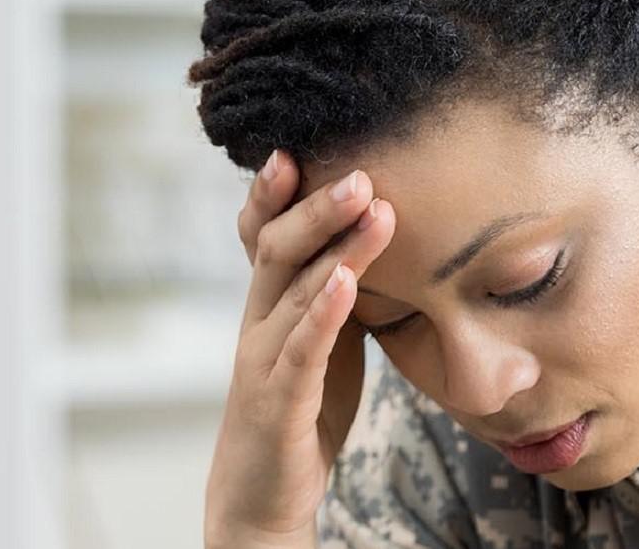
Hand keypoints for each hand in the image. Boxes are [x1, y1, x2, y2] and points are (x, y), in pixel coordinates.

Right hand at [203, 151, 395, 548]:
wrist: (261, 494)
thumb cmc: (299, 409)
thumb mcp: (320, 338)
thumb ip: (336, 291)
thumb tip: (381, 236)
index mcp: (267, 305)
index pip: (264, 235)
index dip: (274, 191)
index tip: (297, 143)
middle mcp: (256, 323)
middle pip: (276, 249)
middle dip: (315, 206)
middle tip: (360, 169)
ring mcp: (263, 361)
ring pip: (293, 290)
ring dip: (337, 247)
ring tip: (374, 208)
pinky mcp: (279, 401)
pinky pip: (302, 350)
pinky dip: (323, 313)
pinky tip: (347, 283)